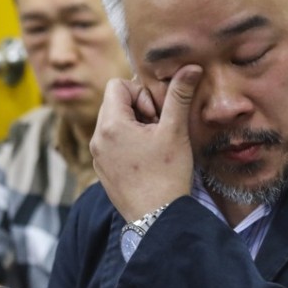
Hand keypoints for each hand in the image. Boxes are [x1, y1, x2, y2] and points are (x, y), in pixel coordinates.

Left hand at [91, 65, 203, 221]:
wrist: (158, 220)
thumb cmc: (167, 175)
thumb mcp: (175, 131)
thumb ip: (179, 96)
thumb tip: (191, 67)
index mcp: (110, 125)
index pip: (118, 85)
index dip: (141, 94)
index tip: (157, 115)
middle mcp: (97, 139)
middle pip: (114, 104)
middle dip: (139, 109)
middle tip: (158, 128)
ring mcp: (98, 157)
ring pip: (113, 125)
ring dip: (134, 127)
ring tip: (154, 145)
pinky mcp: (102, 172)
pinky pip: (111, 145)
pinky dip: (128, 144)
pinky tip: (148, 161)